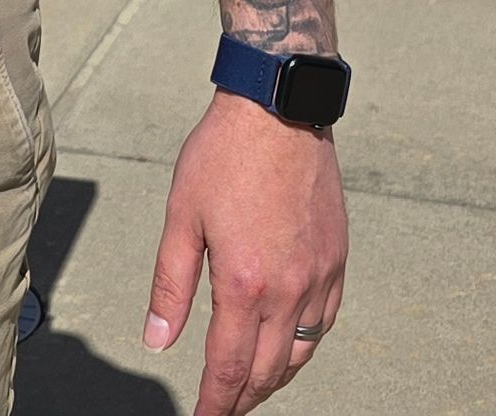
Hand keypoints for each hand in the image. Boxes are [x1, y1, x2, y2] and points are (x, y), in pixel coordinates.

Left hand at [145, 92, 348, 413]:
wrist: (278, 109)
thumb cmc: (223, 155)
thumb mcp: (181, 217)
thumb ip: (170, 286)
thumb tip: (158, 340)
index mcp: (244, 282)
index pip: (229, 368)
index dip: (215, 404)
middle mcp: (289, 287)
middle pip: (267, 371)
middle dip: (242, 398)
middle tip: (222, 409)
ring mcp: (319, 274)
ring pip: (301, 353)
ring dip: (274, 378)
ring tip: (250, 386)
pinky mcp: (337, 258)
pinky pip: (325, 322)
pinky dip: (305, 345)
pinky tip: (288, 345)